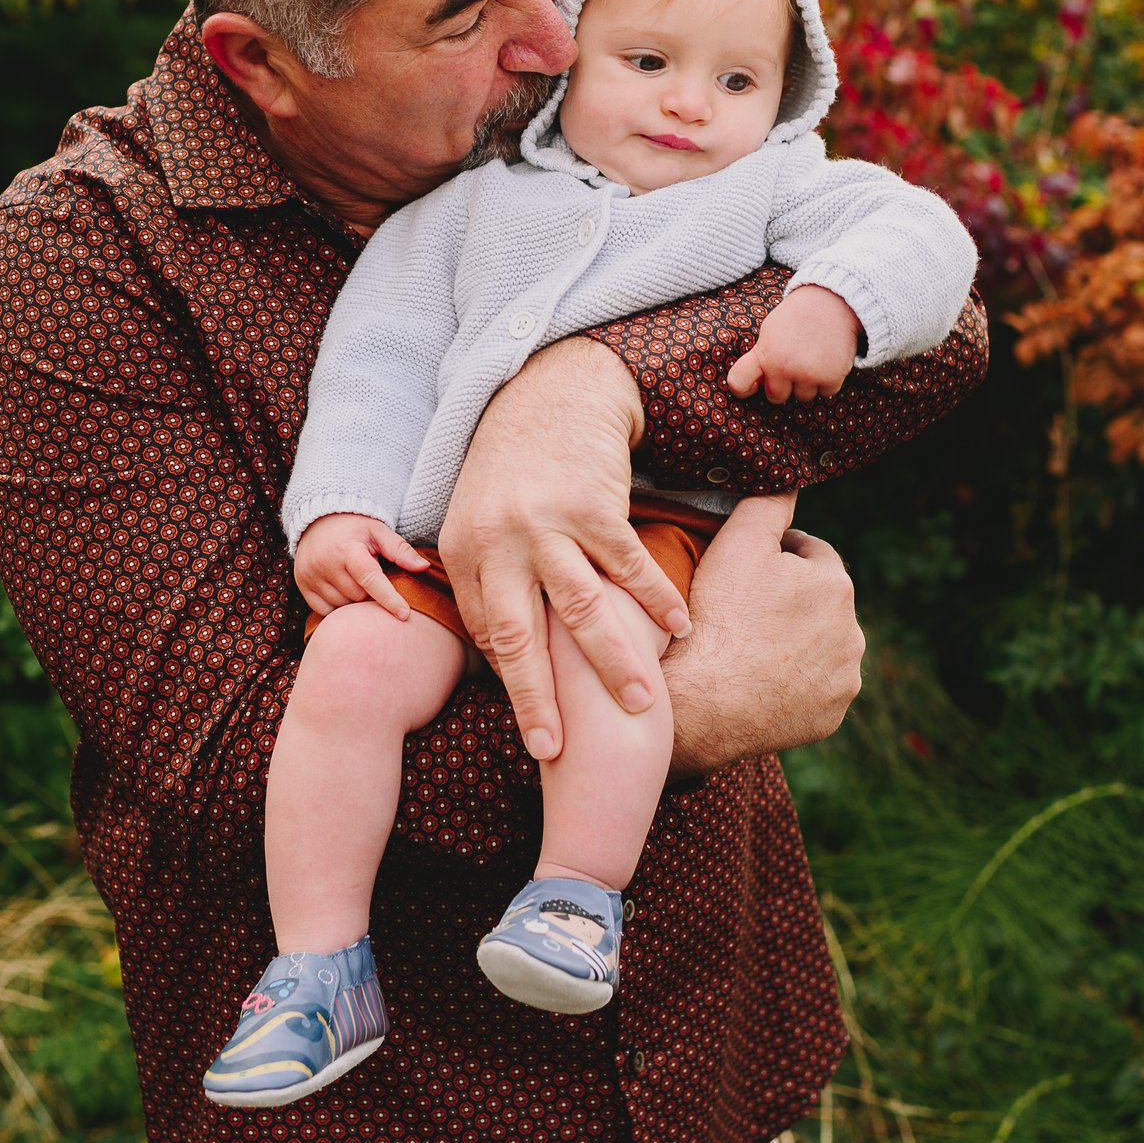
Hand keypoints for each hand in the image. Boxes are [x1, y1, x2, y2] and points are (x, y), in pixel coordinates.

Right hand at [294, 513, 428, 617]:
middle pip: (358, 596)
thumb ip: (400, 550)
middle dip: (370, 593)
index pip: (370, 578)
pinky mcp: (302, 585)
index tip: (405, 614)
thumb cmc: (355, 528)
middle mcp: (325, 563)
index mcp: (347, 549)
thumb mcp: (378, 532)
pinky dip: (337, 605)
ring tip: (354, 580)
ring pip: (342, 606)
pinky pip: (325, 610)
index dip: (389, 598)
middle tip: (370, 577)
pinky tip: (342, 589)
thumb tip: (424, 567)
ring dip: (354, 600)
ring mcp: (310, 576)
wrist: (317, 521)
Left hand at [440, 338, 692, 761]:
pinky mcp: (595, 506)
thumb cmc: (516, 466)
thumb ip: (487, 580)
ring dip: (616, 664)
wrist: (553, 391)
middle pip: (520, 640)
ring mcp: (548, 524)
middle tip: (558, 752)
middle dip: (540, 702)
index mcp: (463, 551)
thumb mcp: (479, 519)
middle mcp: (499, 541)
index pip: (488, 637)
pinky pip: (630, 567)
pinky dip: (657, 603)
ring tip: (642, 705)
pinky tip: (680, 631)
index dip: (515, 686)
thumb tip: (500, 654)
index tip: (537, 731)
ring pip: (583, 612)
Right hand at [661, 491, 865, 776]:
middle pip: (819, 603)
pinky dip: (795, 683)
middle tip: (744, 607)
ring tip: (752, 645)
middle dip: (791, 600)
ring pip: (821, 647)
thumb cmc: (718, 617)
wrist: (702, 702)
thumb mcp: (737, 542)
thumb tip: (789, 477)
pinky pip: (815, 690)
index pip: (811, 554)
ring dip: (796, 642)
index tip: (748, 568)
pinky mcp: (829, 717)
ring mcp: (843, 680)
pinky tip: (762, 680)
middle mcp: (852, 633)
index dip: (778, 556)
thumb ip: (768, 503)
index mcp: (836, 585)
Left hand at [727, 284, 859, 402]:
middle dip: (784, 385)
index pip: (738, 382)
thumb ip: (762, 356)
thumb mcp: (770, 330)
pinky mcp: (831, 378)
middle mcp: (782, 368)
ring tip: (814, 357)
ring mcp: (807, 375)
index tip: (752, 387)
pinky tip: (829, 359)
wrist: (833, 301)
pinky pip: (826, 392)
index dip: (742, 389)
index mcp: (763, 354)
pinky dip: (829, 380)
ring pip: (804, 396)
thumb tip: (758, 384)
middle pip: (776, 396)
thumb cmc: (798, 315)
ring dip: (809, 383)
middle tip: (795, 363)